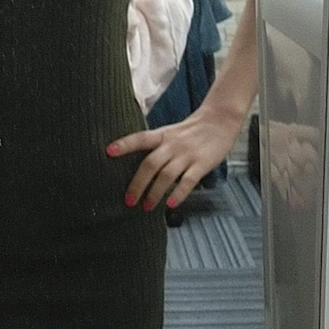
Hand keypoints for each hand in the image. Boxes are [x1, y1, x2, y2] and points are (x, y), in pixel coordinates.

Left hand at [106, 109, 240, 211]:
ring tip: (146, 207)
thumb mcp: (170, 133)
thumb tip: (138, 167)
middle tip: (129, 201)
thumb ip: (156, 146)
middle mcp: (172, 145)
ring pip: (166, 176)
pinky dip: (178, 194)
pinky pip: (188, 181)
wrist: (220, 121)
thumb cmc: (192, 131)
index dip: (124, 144)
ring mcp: (187, 154)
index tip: (108, 151)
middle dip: (137, 184)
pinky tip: (170, 205)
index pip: (140, 139)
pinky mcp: (202, 164)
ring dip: (154, 193)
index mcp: (162, 136)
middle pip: (150, 164)